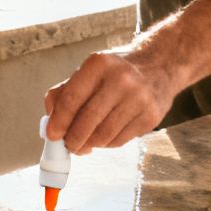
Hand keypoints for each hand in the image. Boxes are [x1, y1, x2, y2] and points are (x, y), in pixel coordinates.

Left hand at [44, 48, 177, 153]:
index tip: (52, 136)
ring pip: (103, 135)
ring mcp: (139, 99)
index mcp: (99, 64)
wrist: (160, 66)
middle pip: (87, 120)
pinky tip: (105, 136)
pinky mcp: (151, 117)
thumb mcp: (90, 71)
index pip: (71, 99)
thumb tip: (50, 125)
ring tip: (85, 142)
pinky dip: (106, 144)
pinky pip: (119, 141)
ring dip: (89, 144)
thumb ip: (65, 93)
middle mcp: (121, 79)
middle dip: (72, 139)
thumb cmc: (116, 72)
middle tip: (68, 146)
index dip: (58, 122)